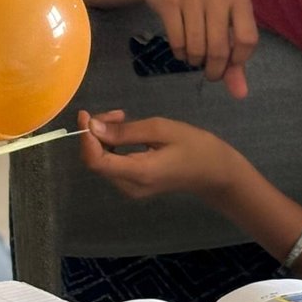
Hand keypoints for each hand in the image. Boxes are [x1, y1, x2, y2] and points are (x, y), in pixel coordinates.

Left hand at [78, 110, 242, 199]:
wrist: (215, 172)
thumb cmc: (194, 146)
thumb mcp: (161, 129)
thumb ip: (126, 131)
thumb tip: (93, 127)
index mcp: (138, 173)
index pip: (96, 161)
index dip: (86, 138)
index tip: (87, 114)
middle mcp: (130, 186)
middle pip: (96, 161)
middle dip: (97, 133)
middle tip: (117, 113)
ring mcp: (131, 189)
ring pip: (102, 162)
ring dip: (104, 138)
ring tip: (124, 118)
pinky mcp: (134, 185)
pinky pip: (113, 164)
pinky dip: (113, 146)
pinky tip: (127, 132)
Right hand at [138, 0, 257, 96]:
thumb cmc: (203, 7)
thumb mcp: (224, 27)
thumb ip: (235, 62)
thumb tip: (240, 94)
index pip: (248, 40)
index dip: (238, 60)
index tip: (229, 64)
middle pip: (220, 48)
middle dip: (214, 69)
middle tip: (210, 73)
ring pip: (196, 47)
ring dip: (195, 61)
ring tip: (195, 57)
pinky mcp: (169, 1)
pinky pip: (177, 41)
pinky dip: (180, 53)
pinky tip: (181, 49)